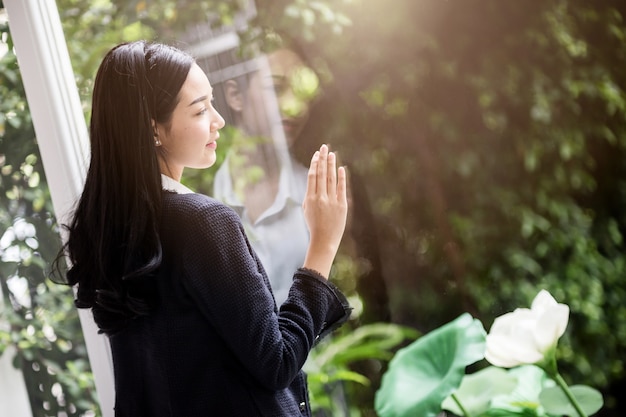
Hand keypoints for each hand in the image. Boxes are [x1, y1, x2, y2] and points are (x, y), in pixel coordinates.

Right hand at [302, 144, 347, 277]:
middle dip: (323, 159)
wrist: (324, 240)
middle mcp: (320, 197)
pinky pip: (341, 188)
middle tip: (324, 147)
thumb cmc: (314, 224)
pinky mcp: (341, 205)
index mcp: (310, 198)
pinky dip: (341, 177)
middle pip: (321, 174)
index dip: (315, 163)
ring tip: (332, 154)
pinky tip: (341, 168)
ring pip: (331, 178)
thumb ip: (309, 194)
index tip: (317, 154)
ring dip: (331, 165)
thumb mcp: (307, 209)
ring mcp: (331, 201)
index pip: (312, 176)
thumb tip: (313, 179)